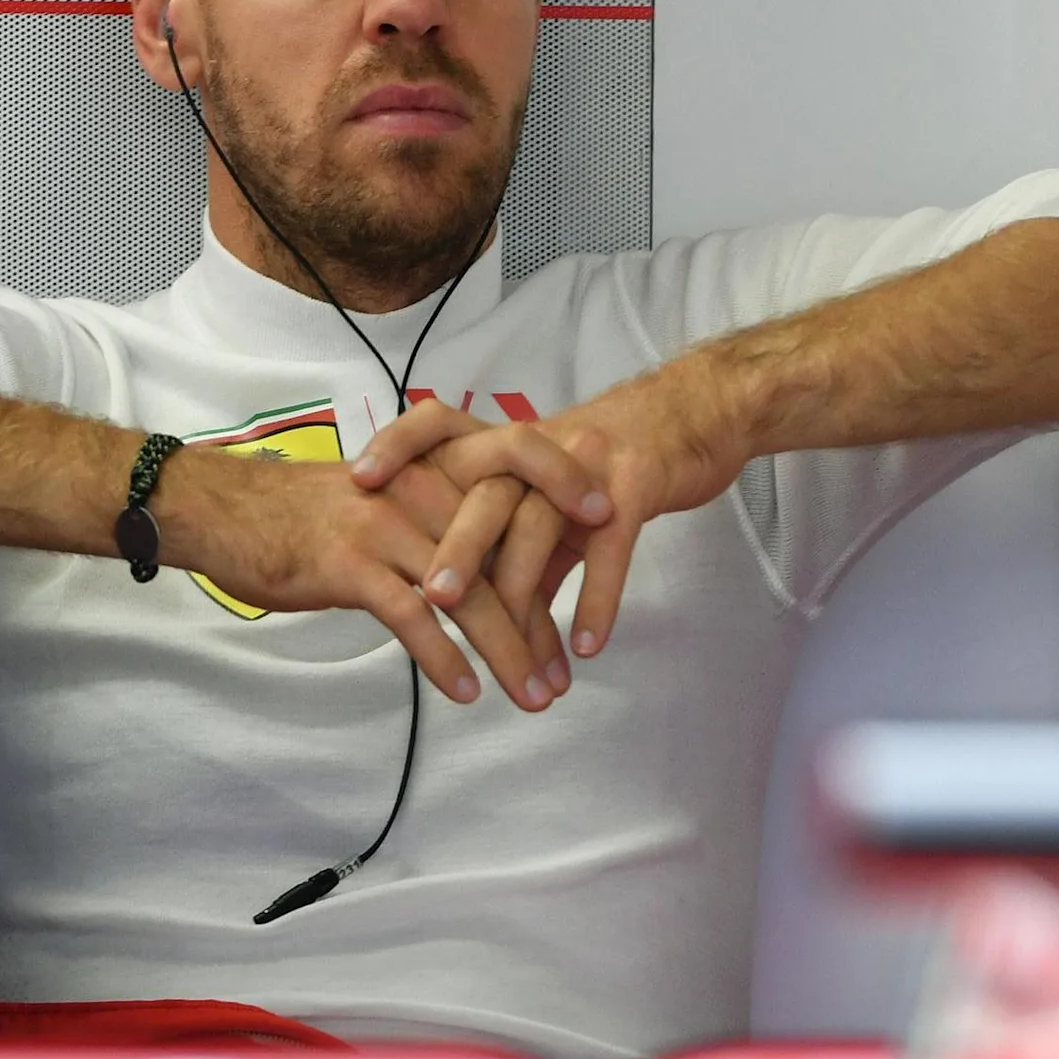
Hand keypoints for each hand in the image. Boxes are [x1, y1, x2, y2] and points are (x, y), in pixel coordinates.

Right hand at [147, 445, 579, 712]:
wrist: (225, 509)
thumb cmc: (309, 512)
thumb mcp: (386, 496)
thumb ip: (441, 515)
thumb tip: (493, 557)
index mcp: (433, 464)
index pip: (518, 462)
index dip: (567, 486)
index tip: (613, 524)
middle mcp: (419, 488)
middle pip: (503, 553)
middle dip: (539, 621)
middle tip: (562, 677)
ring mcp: (387, 525)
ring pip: (467, 595)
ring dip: (507, 652)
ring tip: (533, 696)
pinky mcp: (351, 564)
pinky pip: (413, 617)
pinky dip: (444, 658)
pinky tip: (466, 692)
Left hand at [349, 366, 752, 671]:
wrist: (700, 413)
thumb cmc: (623, 456)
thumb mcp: (562, 493)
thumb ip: (527, 549)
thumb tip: (493, 614)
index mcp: (514, 447)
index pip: (443, 427)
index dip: (400, 446)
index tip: (358, 480)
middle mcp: (542, 450)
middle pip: (486, 496)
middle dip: (455, 549)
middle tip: (429, 601)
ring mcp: (588, 466)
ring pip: (541, 526)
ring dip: (521, 589)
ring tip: (501, 642)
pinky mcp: (636, 485)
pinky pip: (610, 547)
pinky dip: (597, 599)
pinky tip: (585, 646)